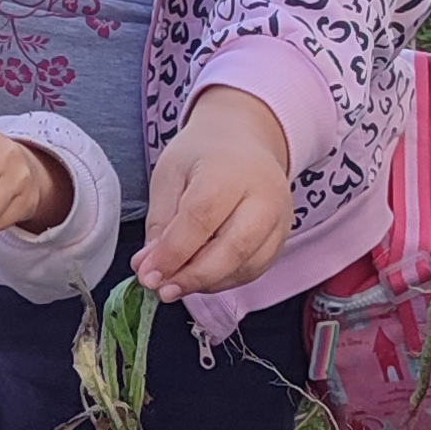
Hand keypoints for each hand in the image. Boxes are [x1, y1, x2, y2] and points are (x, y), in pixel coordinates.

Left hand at [134, 86, 292, 299]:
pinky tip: (199, 278)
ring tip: (175, 285)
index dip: (173, 253)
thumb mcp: (170, 175)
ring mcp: (280, 218)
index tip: (148, 274)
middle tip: (161, 289)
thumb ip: (160, 223)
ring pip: (246, 266)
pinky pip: (254, 270)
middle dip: (193, 276)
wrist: (245, 139)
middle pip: (233, 249)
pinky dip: (224, 281)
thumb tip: (149, 267)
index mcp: (230, 170)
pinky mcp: (283, 237)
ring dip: (206, 283)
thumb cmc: (203, 154)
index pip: (201, 219)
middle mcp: (264, 195)